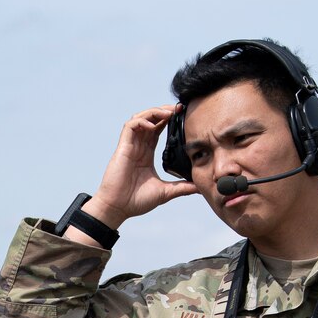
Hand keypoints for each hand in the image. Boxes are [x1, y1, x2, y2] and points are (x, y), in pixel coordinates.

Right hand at [80, 105, 198, 231]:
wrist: (118, 208)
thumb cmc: (136, 201)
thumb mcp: (165, 192)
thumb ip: (182, 188)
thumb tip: (199, 188)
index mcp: (146, 154)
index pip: (157, 130)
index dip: (168, 121)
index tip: (181, 117)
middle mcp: (138, 147)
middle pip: (149, 120)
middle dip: (163, 111)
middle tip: (177, 109)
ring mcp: (130, 146)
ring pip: (140, 118)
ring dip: (153, 112)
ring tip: (167, 113)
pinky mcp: (123, 148)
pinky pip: (130, 126)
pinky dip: (142, 122)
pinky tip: (153, 126)